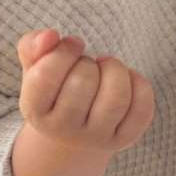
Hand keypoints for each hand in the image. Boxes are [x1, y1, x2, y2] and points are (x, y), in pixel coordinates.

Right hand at [16, 29, 154, 151]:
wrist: (72, 133)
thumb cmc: (54, 91)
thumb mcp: (36, 69)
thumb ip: (33, 46)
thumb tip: (50, 36)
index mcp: (35, 111)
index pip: (45, 76)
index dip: (63, 51)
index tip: (72, 47)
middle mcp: (64, 130)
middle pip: (82, 83)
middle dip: (87, 62)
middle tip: (86, 65)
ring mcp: (96, 138)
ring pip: (116, 98)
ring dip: (115, 70)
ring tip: (107, 67)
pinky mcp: (125, 139)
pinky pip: (142, 109)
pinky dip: (139, 84)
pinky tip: (127, 79)